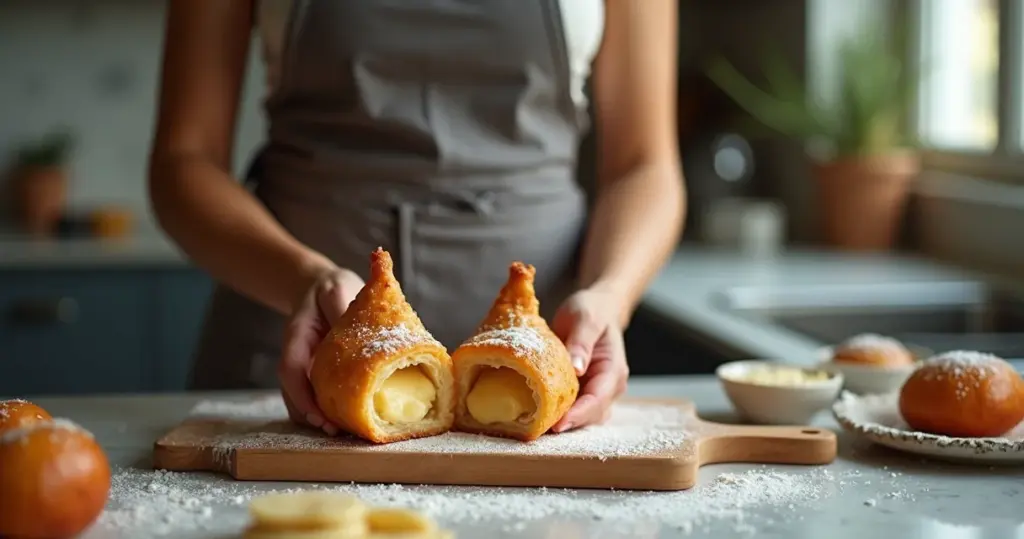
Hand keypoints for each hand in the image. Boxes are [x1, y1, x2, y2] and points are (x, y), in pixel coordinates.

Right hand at [278, 267, 364, 434]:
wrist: (321, 286)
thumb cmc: (330, 288)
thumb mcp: (336, 289)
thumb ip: (341, 308)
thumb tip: (358, 334)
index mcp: (296, 335)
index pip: (290, 369)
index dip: (301, 395)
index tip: (319, 415)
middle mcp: (295, 354)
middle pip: (292, 391)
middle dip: (310, 415)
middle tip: (336, 432)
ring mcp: (303, 365)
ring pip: (300, 398)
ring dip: (317, 417)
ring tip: (343, 432)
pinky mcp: (315, 372)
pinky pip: (313, 395)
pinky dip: (324, 410)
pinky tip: (345, 420)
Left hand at [549, 285, 629, 431]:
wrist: (596, 308)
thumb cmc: (592, 310)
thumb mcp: (586, 319)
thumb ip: (582, 342)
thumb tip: (576, 369)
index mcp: (613, 371)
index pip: (598, 400)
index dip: (579, 415)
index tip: (558, 424)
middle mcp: (609, 387)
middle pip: (591, 415)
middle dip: (568, 424)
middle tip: (538, 429)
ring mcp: (596, 391)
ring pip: (583, 417)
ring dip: (563, 423)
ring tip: (536, 426)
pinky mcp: (583, 390)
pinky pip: (573, 408)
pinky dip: (558, 414)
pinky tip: (537, 415)